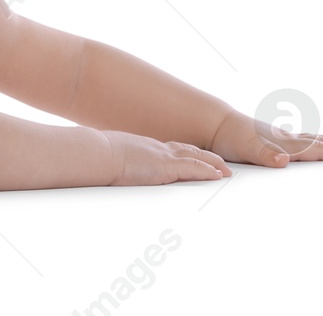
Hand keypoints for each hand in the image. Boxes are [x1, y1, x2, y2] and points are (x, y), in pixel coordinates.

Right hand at [102, 129, 230, 185]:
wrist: (97, 153)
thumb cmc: (99, 156)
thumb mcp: (113, 159)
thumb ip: (120, 164)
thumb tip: (112, 171)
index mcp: (146, 148)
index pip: (173, 150)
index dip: (188, 154)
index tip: (198, 158)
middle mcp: (158, 149)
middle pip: (190, 150)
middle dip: (207, 158)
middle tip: (221, 165)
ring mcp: (163, 156)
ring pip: (197, 157)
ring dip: (214, 164)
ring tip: (226, 171)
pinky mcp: (165, 166)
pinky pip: (193, 167)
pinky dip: (207, 171)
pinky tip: (218, 175)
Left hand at [207, 110, 322, 167]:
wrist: (214, 124)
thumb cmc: (230, 138)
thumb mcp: (246, 149)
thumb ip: (265, 154)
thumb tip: (284, 160)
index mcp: (285, 143)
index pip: (316, 149)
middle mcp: (286, 139)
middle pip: (319, 142)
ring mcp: (280, 138)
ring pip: (311, 140)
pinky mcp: (272, 140)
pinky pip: (299, 142)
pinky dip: (312, 143)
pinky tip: (310, 146)